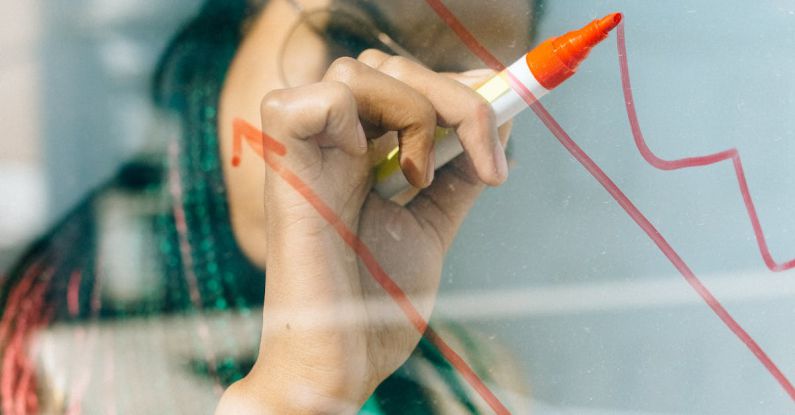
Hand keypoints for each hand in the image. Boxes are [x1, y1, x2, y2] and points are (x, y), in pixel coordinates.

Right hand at [216, 51, 511, 413]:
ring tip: (419, 177)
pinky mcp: (286, 170)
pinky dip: (361, 116)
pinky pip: (312, 100)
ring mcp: (304, 154)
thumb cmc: (375, 306)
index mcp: (355, 157)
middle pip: (384, 64)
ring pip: (356, 70)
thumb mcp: (430, 227)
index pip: (399, 80)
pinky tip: (379, 169)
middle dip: (452, 97)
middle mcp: (328, 147)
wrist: (341, 361)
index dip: (452, 83)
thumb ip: (456, 178)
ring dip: (414, 111)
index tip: (500, 113)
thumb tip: (499, 132)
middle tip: (482, 157)